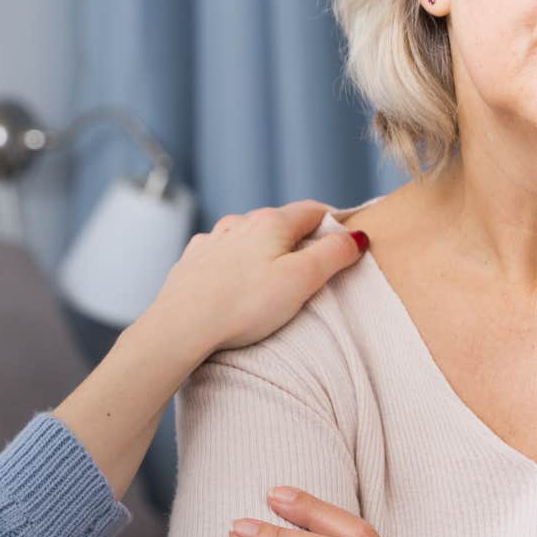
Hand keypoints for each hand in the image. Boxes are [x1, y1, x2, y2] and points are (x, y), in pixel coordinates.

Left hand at [138, 200, 367, 362]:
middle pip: (281, 222)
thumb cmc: (243, 306)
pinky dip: (236, 264)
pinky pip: (222, 255)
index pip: (314, 210)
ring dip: (265, 250)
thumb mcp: (301, 280)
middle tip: (314, 268)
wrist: (181, 326)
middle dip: (300, 240)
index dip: (335, 223)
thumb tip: (356, 236)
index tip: (346, 242)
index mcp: (270, 222)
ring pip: (248, 237)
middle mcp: (238, 223)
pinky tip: (236, 284)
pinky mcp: (193, 261)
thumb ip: (333, 254)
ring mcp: (212, 240)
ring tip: (273, 279)